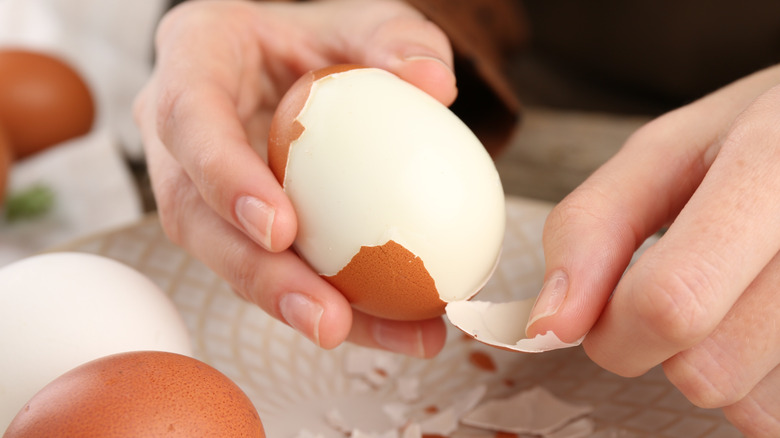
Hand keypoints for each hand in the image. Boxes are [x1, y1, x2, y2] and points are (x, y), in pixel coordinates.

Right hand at [133, 0, 456, 357]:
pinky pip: (267, 268)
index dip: (224, 179)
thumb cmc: (315, 36)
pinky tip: (383, 322)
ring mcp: (198, 187)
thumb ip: (397, 41)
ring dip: (294, 305)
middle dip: (258, 276)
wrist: (286, 61)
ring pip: (227, 258)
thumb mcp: (359, 19)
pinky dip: (323, 299)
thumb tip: (437, 86)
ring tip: (365, 333)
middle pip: (195, 216)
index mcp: (191, 64)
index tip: (280, 229)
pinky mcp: (230, 224)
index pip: (190, 120)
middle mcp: (178, 136)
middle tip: (327, 318)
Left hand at [526, 64, 779, 435]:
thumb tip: (549, 325)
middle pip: (706, 368)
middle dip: (654, 346)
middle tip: (672, 289)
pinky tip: (758, 315)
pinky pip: (774, 411)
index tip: (594, 320)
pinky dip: (753, 378)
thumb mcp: (662, 153)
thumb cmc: (749, 136)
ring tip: (730, 292)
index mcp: (769, 166)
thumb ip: (591, 228)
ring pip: (744, 400)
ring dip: (709, 362)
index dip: (613, 330)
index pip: (673, 298)